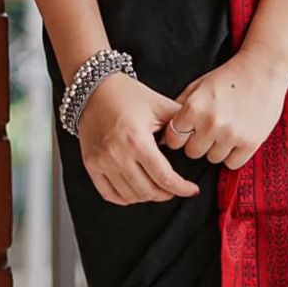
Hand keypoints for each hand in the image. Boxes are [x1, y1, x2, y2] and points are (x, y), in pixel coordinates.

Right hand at [77, 71, 202, 205]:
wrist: (94, 88)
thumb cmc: (126, 94)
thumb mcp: (159, 104)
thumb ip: (180, 123)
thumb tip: (197, 138)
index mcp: (136, 139)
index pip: (164, 176)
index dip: (181, 188)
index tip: (191, 190)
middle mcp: (117, 154)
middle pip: (148, 190)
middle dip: (167, 193)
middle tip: (175, 188)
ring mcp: (101, 161)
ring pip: (130, 196)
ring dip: (148, 196)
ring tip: (157, 187)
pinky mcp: (90, 164)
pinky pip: (109, 194)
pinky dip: (126, 198)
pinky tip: (136, 191)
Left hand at [159, 45, 287, 169]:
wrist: (263, 69)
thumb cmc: (229, 76)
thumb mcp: (198, 85)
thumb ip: (180, 107)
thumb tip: (164, 133)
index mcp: (194, 107)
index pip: (173, 139)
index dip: (179, 136)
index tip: (187, 130)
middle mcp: (211, 123)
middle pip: (192, 152)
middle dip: (198, 142)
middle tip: (209, 129)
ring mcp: (231, 134)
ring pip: (213, 158)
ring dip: (216, 148)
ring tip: (225, 130)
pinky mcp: (251, 143)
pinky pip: (232, 163)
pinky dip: (233, 155)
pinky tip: (236, 138)